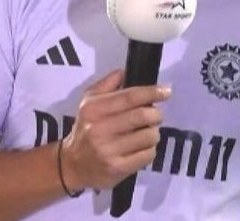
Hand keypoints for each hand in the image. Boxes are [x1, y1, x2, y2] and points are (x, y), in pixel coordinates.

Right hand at [60, 70, 170, 191]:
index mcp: (94, 109)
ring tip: (145, 133)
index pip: (130, 97)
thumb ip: (107, 84)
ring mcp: (108, 151)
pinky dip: (150, 150)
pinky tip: (140, 148)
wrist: (72, 164)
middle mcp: (100, 129)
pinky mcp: (117, 168)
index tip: (167, 91)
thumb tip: (126, 72)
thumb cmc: (86, 128)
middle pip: (143, 116)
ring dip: (153, 133)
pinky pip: (148, 155)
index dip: (152, 92)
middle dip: (156, 114)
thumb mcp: (89, 102)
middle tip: (155, 115)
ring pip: (149, 136)